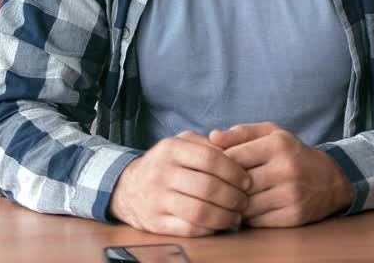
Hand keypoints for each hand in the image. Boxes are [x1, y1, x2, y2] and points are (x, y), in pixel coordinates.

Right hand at [109, 130, 251, 236]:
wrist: (126, 187)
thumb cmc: (165, 163)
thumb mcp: (181, 143)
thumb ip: (208, 144)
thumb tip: (238, 151)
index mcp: (171, 149)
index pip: (211, 159)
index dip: (234, 172)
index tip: (247, 181)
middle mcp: (161, 173)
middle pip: (208, 187)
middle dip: (234, 197)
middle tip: (245, 201)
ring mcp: (156, 199)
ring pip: (200, 211)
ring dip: (225, 216)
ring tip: (236, 216)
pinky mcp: (155, 223)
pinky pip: (189, 229)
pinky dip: (210, 229)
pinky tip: (219, 225)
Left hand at [209, 123, 353, 227]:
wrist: (330, 180)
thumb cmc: (292, 154)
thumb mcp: (272, 135)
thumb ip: (241, 133)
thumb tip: (212, 137)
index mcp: (278, 144)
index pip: (232, 157)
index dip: (219, 166)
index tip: (217, 169)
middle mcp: (286, 169)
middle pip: (237, 184)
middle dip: (226, 187)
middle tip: (222, 187)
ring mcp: (291, 194)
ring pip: (245, 205)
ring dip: (236, 204)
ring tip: (236, 198)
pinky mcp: (294, 216)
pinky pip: (257, 222)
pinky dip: (249, 218)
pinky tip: (251, 209)